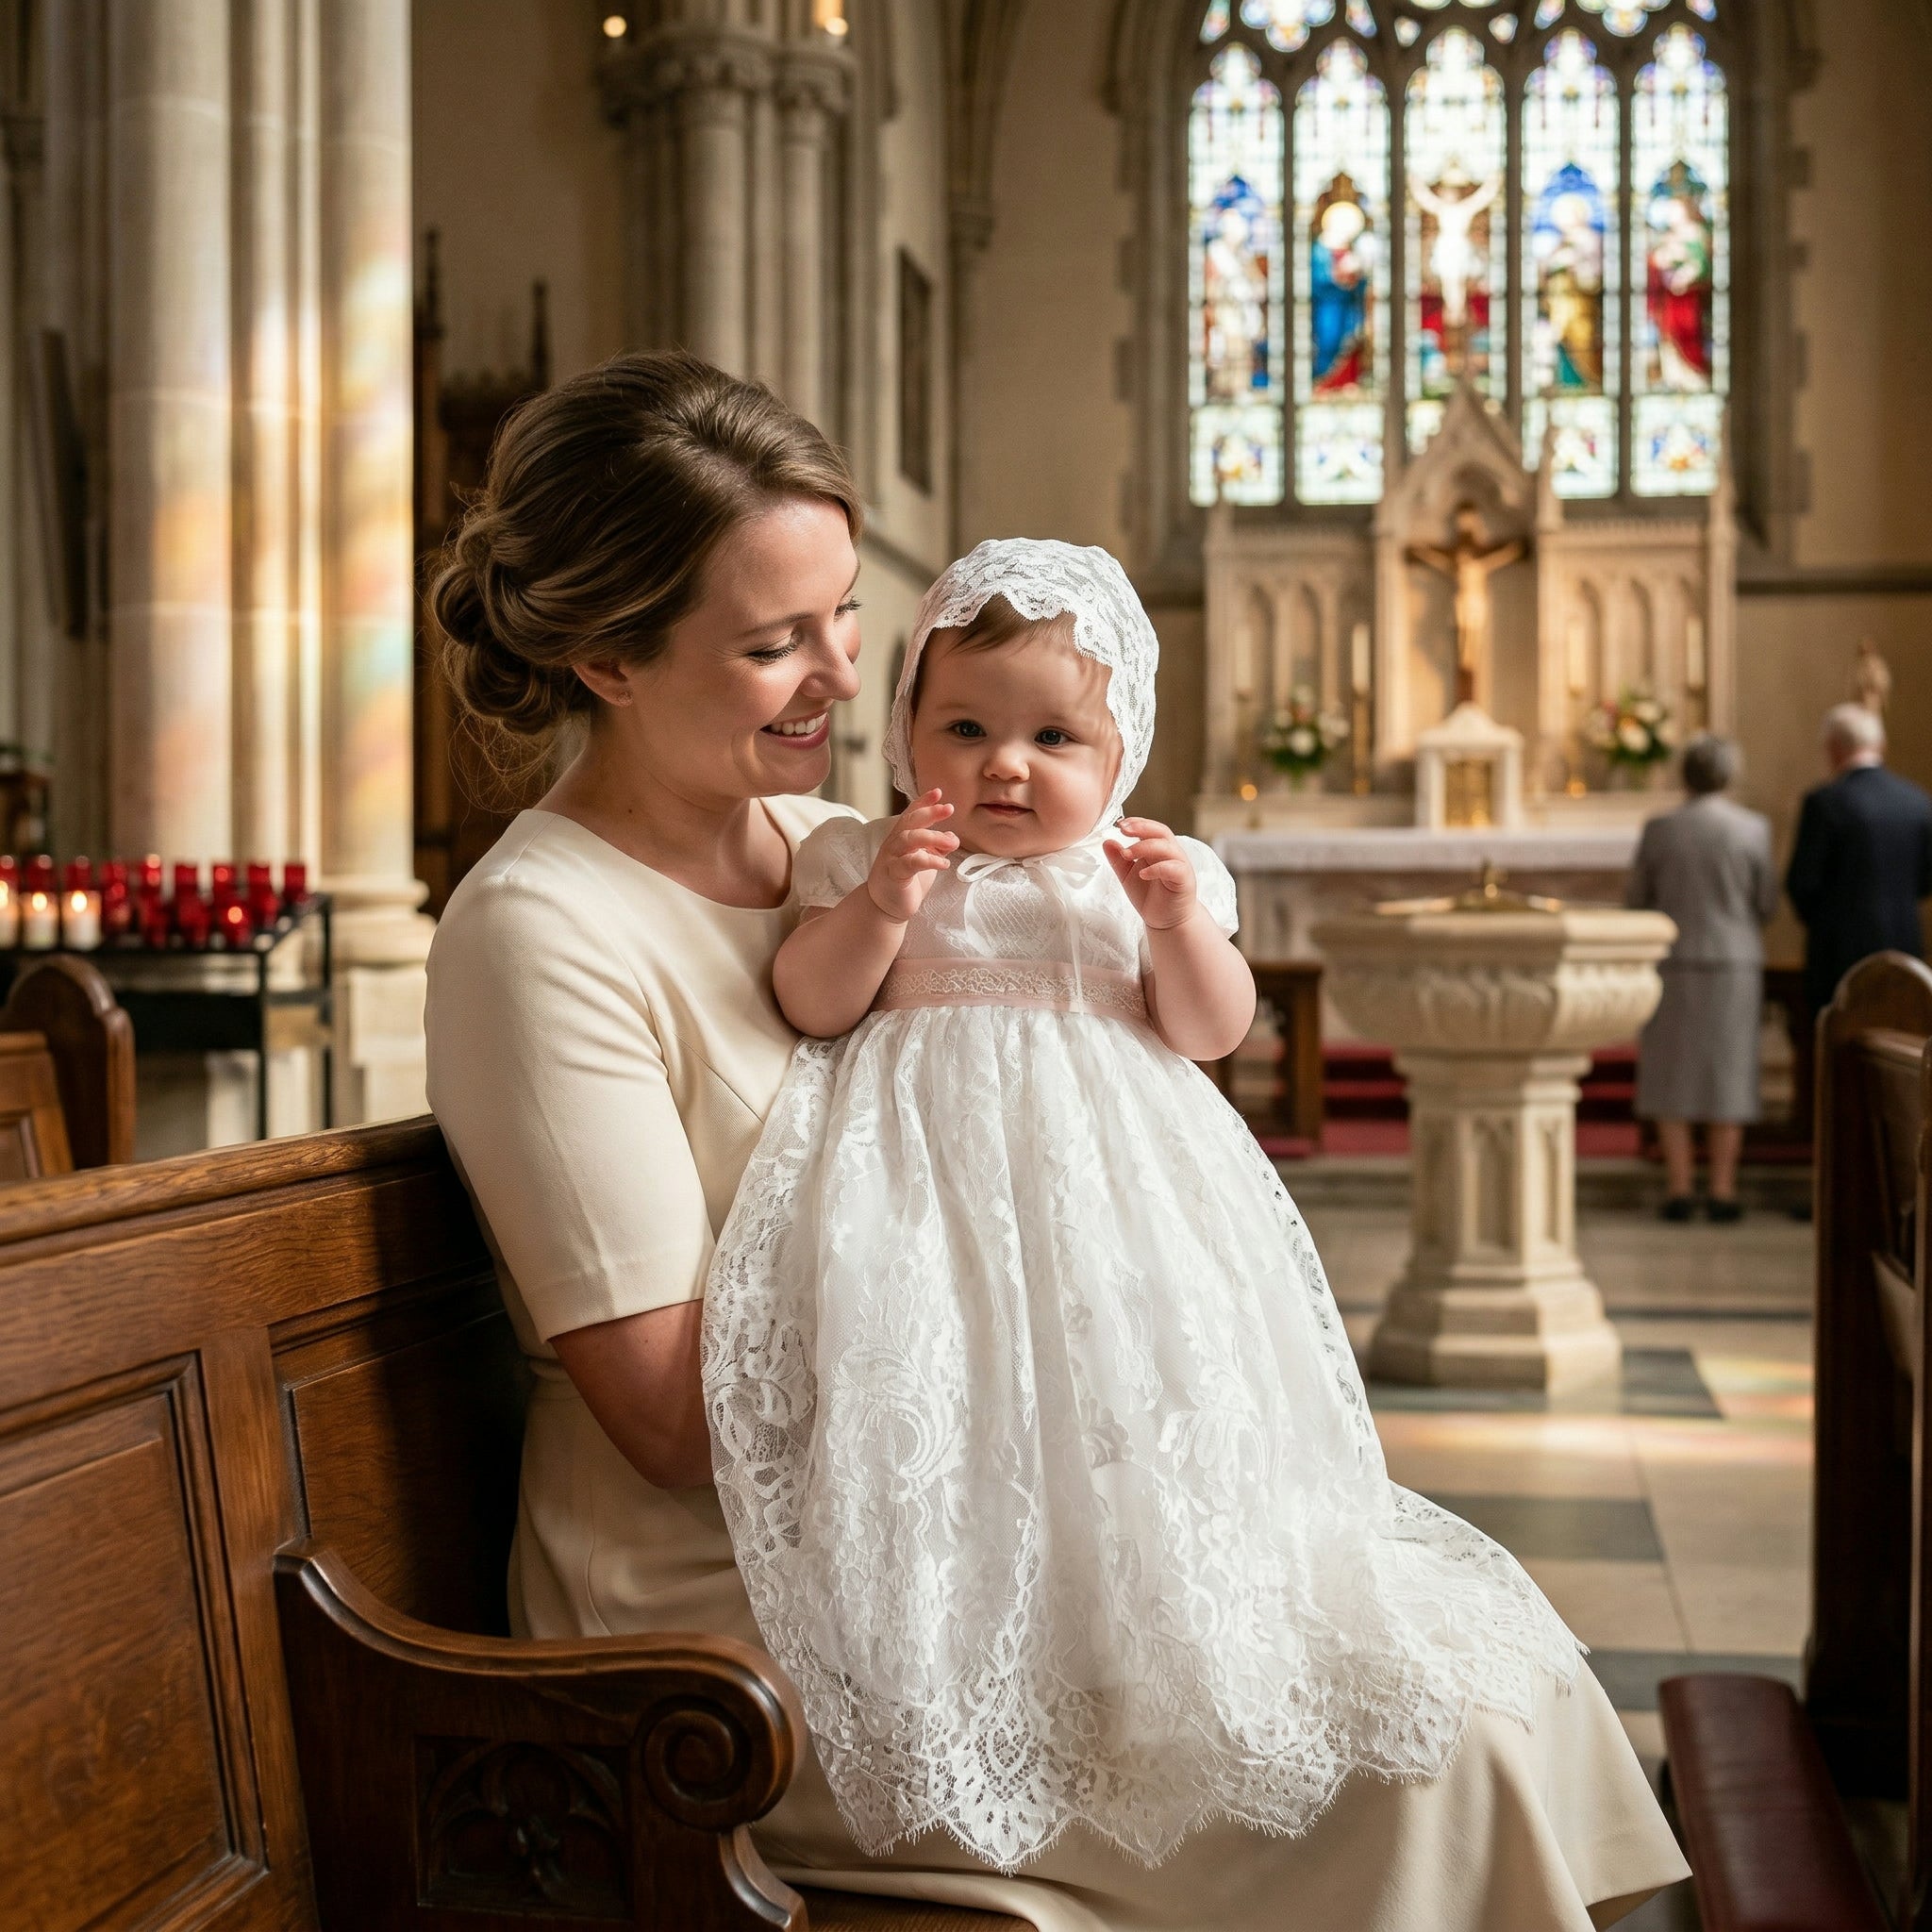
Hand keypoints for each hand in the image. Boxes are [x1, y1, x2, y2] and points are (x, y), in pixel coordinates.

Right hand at [866, 790, 957, 923]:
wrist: (886, 907)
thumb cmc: (906, 881)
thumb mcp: (925, 859)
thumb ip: (937, 847)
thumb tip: (952, 836)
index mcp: (901, 837)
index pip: (911, 814)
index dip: (923, 802)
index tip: (939, 792)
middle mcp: (894, 844)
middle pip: (910, 822)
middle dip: (930, 813)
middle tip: (949, 809)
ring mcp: (892, 858)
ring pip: (909, 839)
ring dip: (932, 837)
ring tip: (951, 842)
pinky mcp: (894, 875)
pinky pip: (911, 863)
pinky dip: (929, 861)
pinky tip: (944, 864)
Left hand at [1105, 817, 1198, 931]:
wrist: (1166, 921)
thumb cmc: (1149, 895)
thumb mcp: (1127, 875)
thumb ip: (1118, 859)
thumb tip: (1106, 841)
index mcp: (1158, 849)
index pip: (1151, 828)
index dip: (1136, 823)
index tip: (1119, 824)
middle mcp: (1171, 853)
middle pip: (1161, 831)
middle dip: (1142, 827)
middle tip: (1123, 830)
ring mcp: (1180, 865)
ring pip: (1167, 847)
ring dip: (1145, 847)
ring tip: (1126, 854)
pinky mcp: (1184, 880)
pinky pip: (1174, 868)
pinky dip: (1157, 868)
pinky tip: (1142, 874)